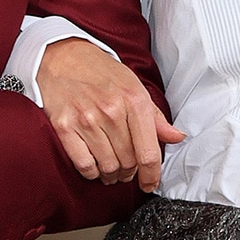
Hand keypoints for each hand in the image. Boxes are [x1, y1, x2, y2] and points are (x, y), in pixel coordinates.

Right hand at [36, 38, 183, 191]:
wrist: (62, 56)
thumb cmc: (100, 72)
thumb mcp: (134, 86)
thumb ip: (156, 116)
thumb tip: (177, 137)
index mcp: (134, 100)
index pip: (149, 153)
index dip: (152, 176)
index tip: (149, 183)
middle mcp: (111, 111)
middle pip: (128, 163)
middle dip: (130, 172)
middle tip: (127, 168)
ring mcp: (86, 119)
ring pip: (107, 167)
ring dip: (111, 174)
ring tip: (111, 168)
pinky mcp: (64, 127)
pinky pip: (84, 165)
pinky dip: (91, 172)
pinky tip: (94, 164)